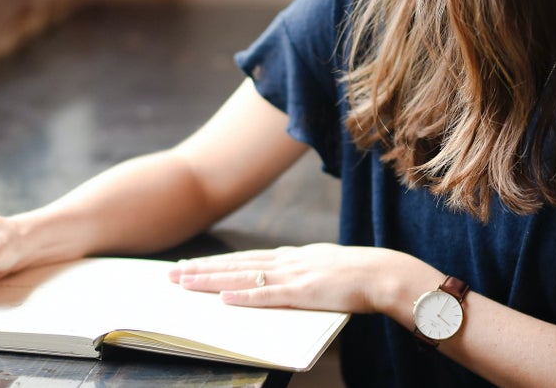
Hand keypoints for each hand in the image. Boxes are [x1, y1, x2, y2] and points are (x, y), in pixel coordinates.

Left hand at [168, 243, 418, 313]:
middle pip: (234, 264)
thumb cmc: (359, 276)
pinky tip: (223, 298)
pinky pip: (267, 295)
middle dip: (201, 269)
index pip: (244, 258)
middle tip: (171, 274)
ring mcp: (293, 275)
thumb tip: (283, 281)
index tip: (190, 266)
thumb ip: (301, 273)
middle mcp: (286, 261)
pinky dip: (243, 296)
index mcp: (291, 256)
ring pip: (242, 276)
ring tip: (184, 283)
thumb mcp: (323, 268)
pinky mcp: (303, 292)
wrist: (384, 274)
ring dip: (211, 280)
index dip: (215, 263)